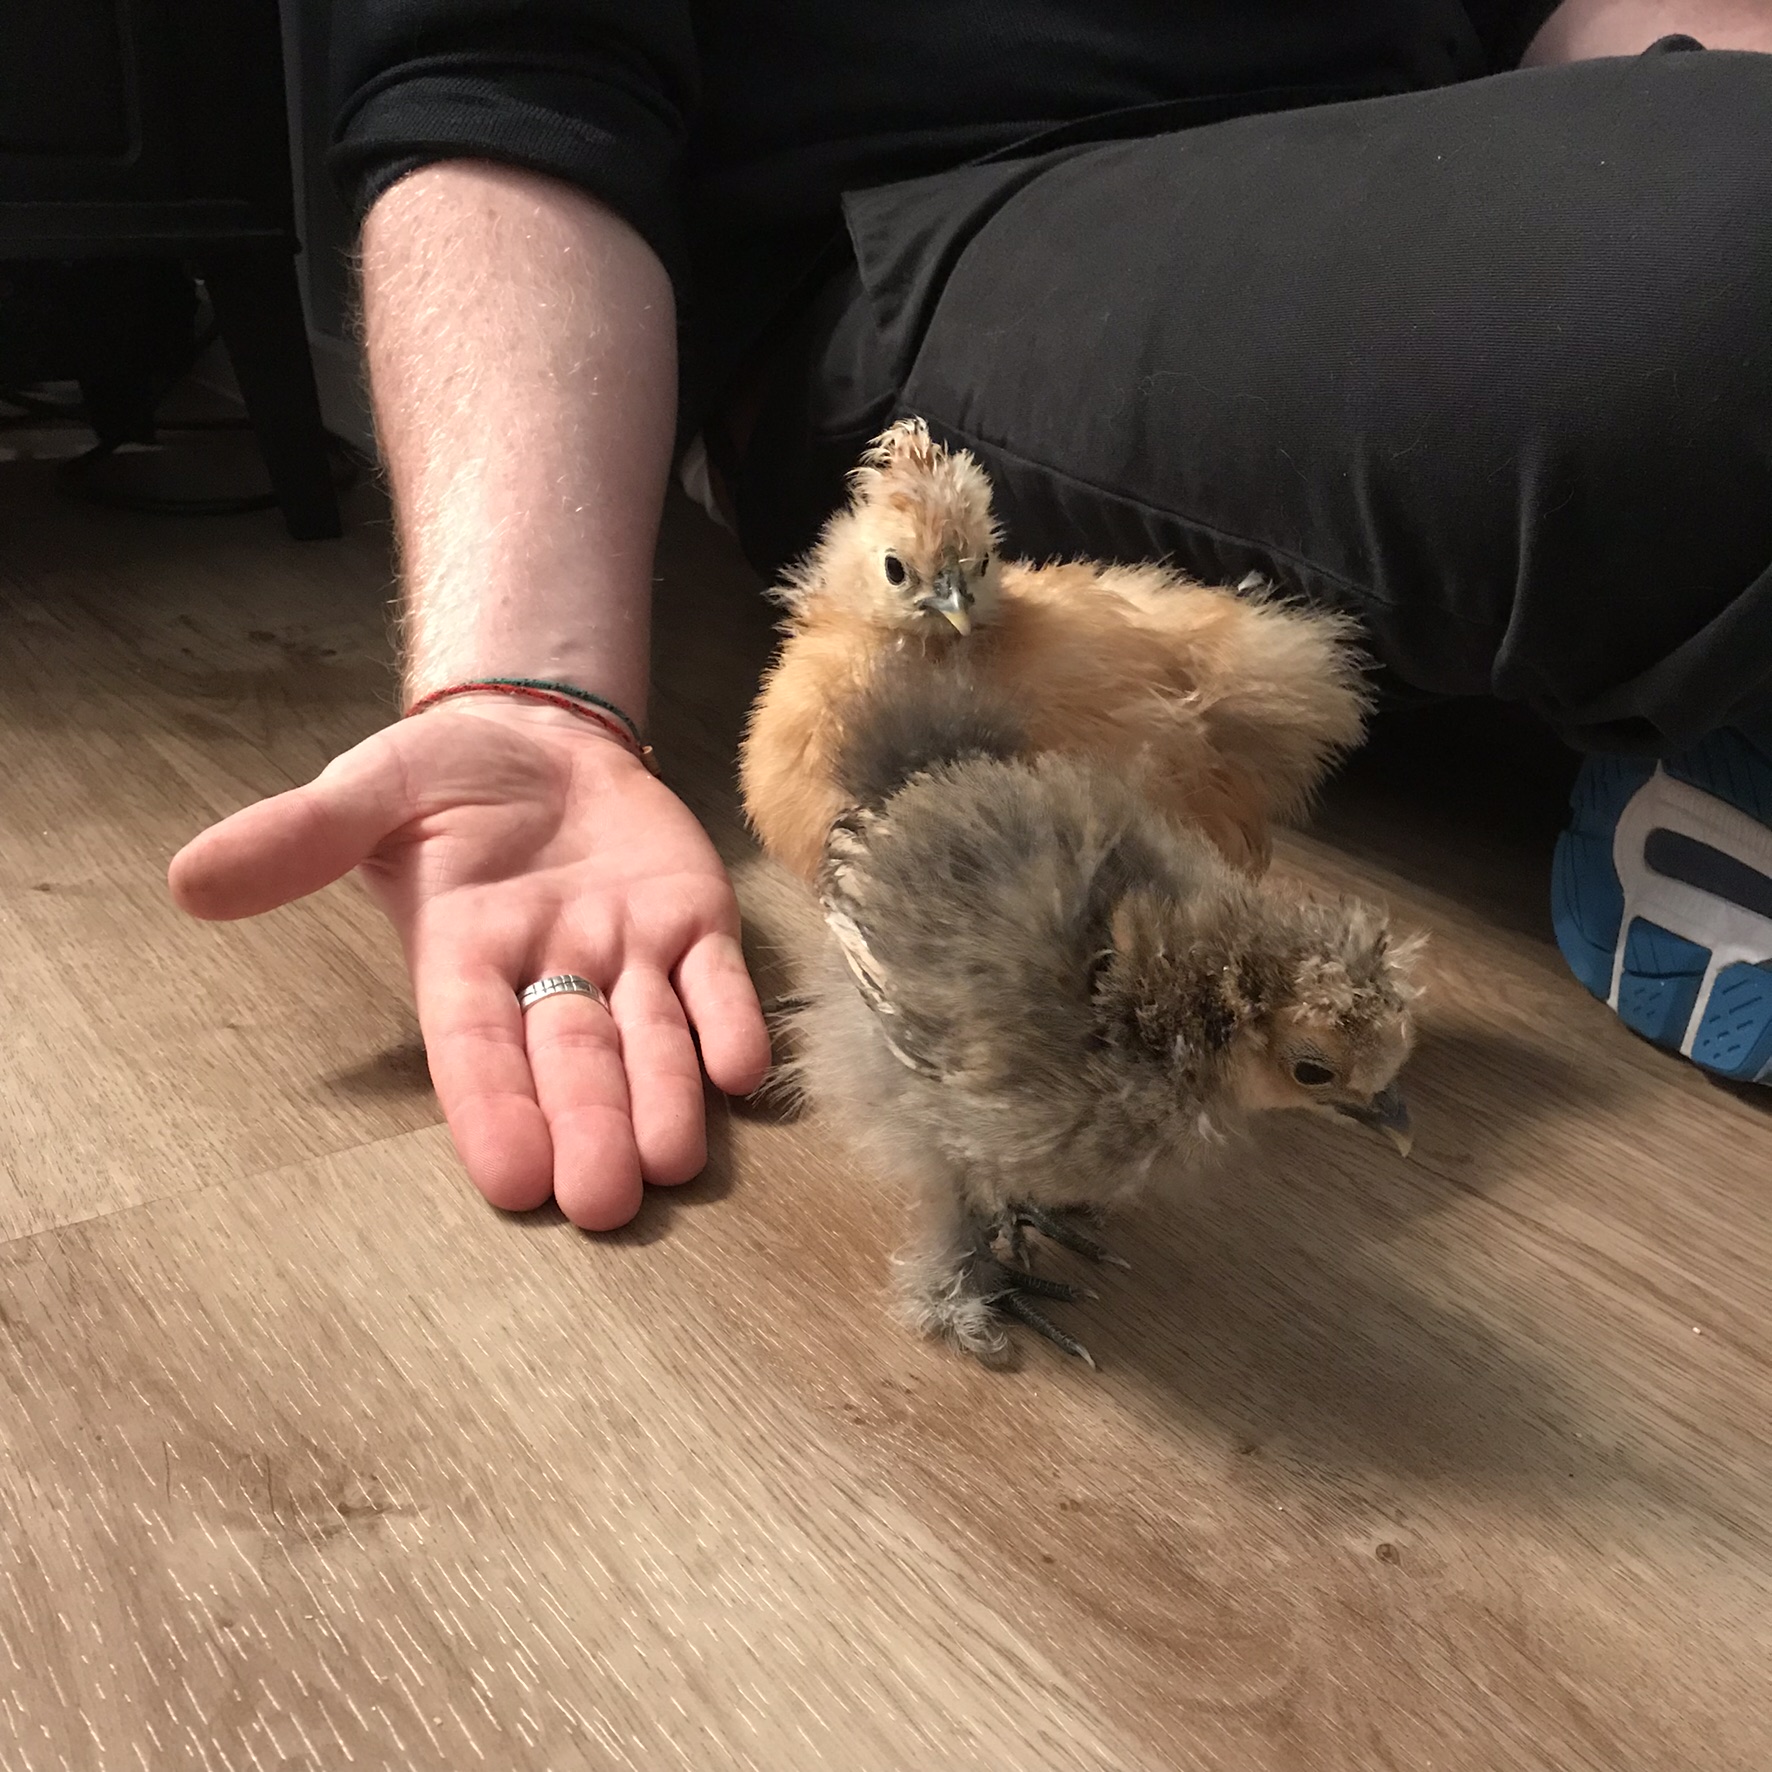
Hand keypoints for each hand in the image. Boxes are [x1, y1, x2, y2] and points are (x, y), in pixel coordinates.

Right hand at [169, 698, 770, 1227]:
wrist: (543, 736)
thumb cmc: (448, 779)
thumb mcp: (370, 793)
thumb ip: (301, 836)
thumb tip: (190, 880)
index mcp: (463, 956)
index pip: (475, 1044)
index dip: (492, 1108)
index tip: (508, 1179)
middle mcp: (551, 973)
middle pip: (572, 1062)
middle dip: (589, 1128)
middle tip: (604, 1204)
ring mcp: (630, 952)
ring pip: (651, 1038)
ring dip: (666, 1097)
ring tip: (674, 1163)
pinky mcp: (695, 921)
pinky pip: (717, 981)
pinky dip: (730, 1022)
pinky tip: (746, 1072)